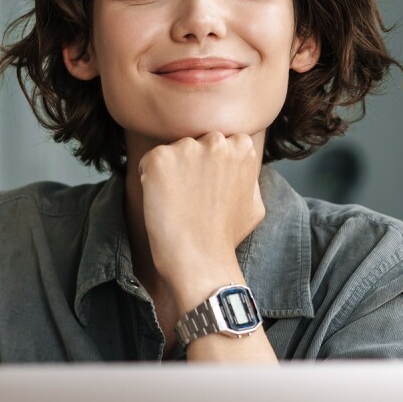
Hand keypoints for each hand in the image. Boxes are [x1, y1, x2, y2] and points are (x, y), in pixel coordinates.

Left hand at [138, 132, 264, 310]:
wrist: (200, 260)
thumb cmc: (225, 237)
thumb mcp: (254, 203)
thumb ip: (247, 176)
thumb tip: (240, 165)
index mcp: (241, 147)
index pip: (218, 141)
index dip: (209, 166)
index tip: (207, 189)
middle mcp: (216, 141)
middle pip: (194, 142)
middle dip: (190, 164)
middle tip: (190, 197)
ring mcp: (187, 148)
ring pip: (172, 152)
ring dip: (170, 172)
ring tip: (177, 203)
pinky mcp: (160, 159)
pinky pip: (148, 162)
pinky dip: (149, 179)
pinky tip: (162, 202)